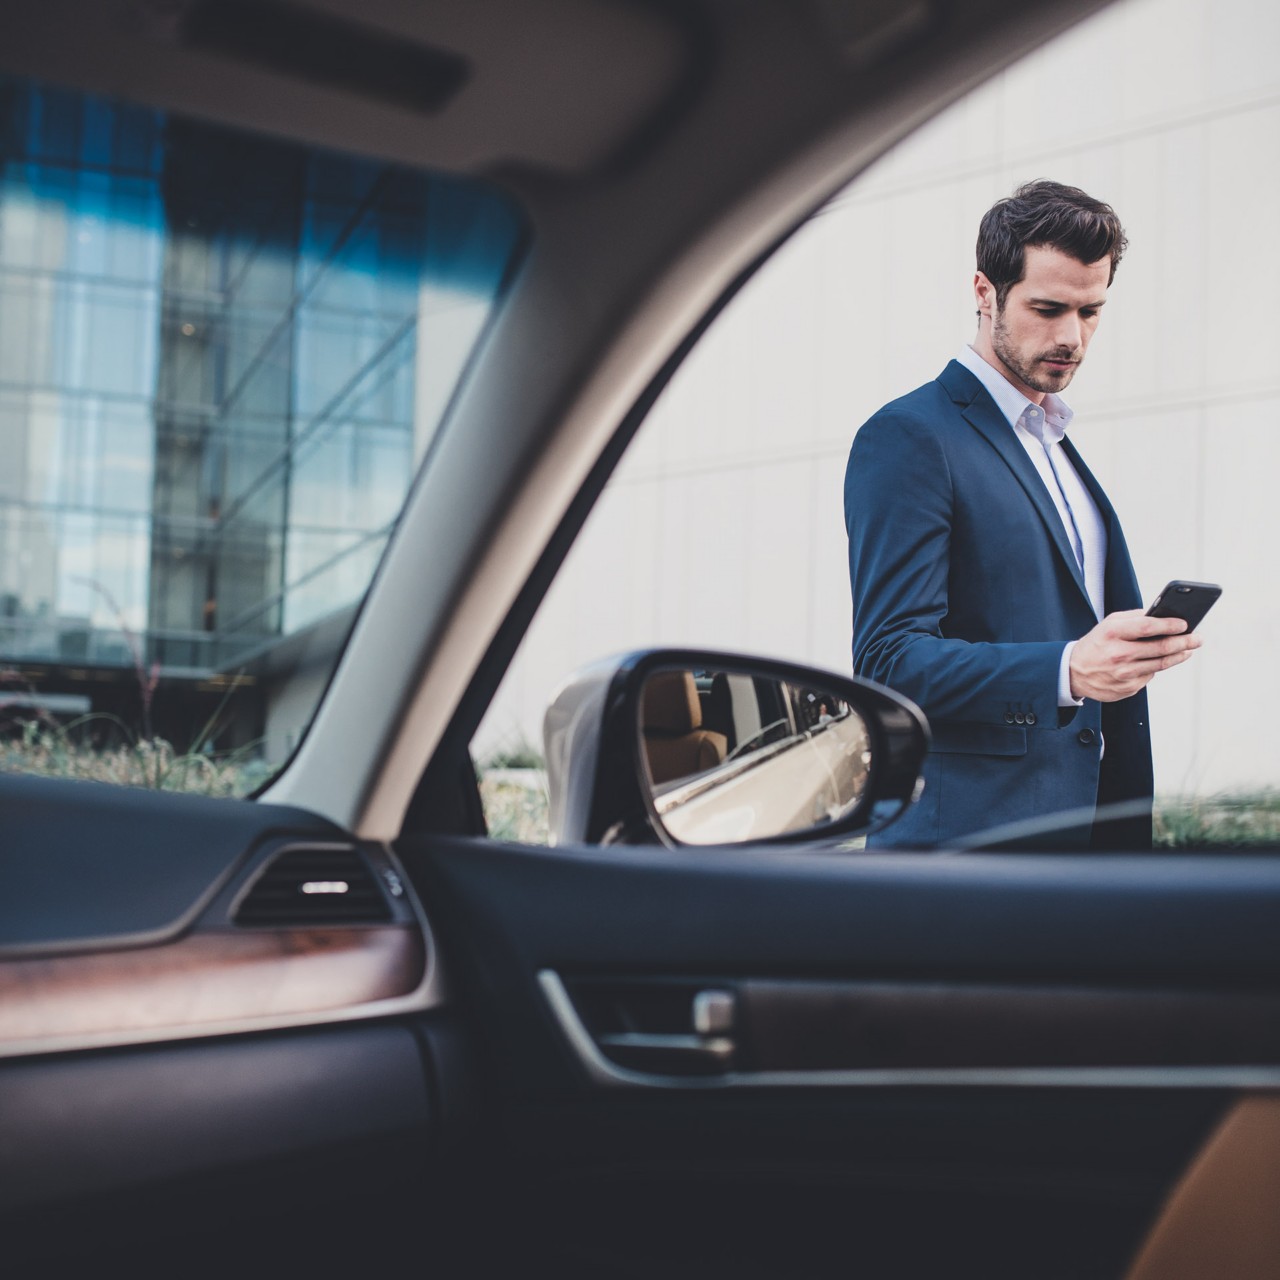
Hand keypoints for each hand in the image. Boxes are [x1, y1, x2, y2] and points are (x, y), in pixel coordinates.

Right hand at [1069, 609, 1201, 701]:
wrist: (1073, 672)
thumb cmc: (1096, 644)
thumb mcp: (1109, 624)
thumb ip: (1134, 618)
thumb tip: (1163, 616)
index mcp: (1112, 634)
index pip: (1147, 626)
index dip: (1169, 625)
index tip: (1185, 624)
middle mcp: (1118, 654)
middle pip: (1161, 648)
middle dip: (1184, 642)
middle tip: (1197, 638)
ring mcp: (1124, 674)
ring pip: (1161, 664)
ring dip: (1179, 655)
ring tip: (1188, 649)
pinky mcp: (1127, 688)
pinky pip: (1150, 676)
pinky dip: (1156, 667)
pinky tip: (1159, 661)